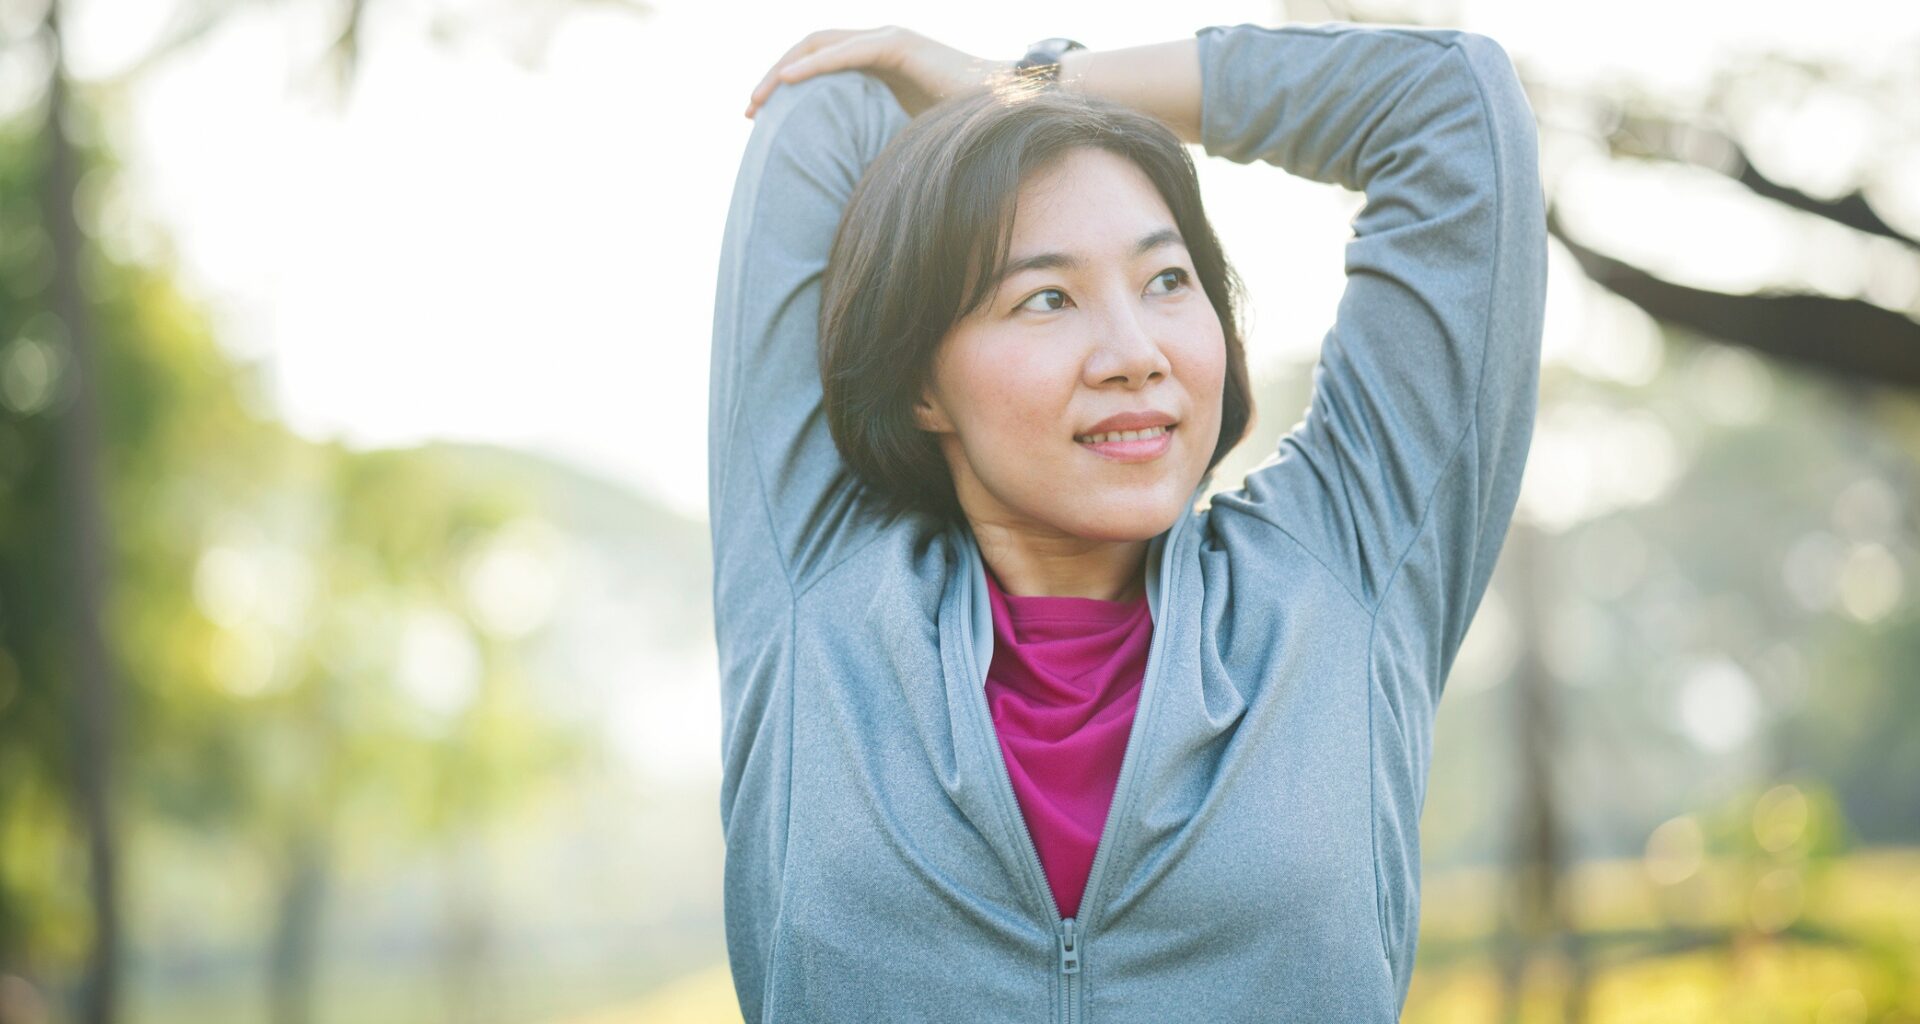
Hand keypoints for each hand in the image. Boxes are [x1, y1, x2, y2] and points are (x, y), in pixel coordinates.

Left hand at [743, 26, 1014, 119]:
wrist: (1003, 113)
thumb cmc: (959, 132)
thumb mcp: (900, 138)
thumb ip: (872, 142)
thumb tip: (845, 186)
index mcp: (876, 65)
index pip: (818, 65)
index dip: (786, 86)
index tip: (759, 118)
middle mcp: (878, 46)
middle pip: (810, 50)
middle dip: (775, 78)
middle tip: (749, 110)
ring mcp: (888, 40)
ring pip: (820, 46)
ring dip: (785, 70)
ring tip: (759, 99)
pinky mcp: (899, 46)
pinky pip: (847, 52)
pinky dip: (815, 65)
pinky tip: (789, 82)